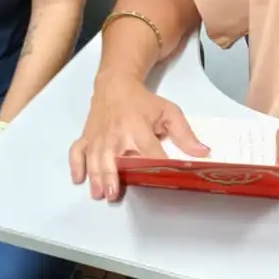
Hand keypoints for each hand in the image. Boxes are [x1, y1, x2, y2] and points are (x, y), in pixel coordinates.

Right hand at [69, 74, 207, 201]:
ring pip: (94, 158)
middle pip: (112, 157)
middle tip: (113, 193)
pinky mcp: (87, 137)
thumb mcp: (169, 112)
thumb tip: (202, 153)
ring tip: (99, 193)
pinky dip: (76, 165)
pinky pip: (77, 151)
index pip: (148, 151)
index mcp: (137, 128)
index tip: (158, 178)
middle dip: (111, 176)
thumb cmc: (143, 101)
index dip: (154, 164)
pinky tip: (78, 179)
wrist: (115, 84)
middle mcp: (116, 134)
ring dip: (95, 176)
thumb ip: (185, 135)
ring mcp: (98, 136)